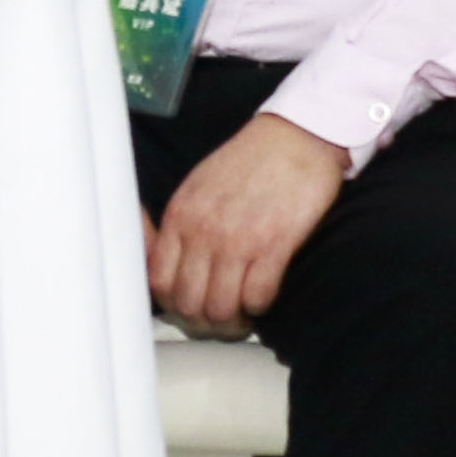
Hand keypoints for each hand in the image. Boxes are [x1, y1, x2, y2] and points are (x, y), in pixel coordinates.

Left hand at [151, 111, 350, 335]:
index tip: (190, 305)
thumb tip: (171, 262)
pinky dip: (260, 306)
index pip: (159, 280)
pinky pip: (257, 297)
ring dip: (234, 320)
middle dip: (204, 320)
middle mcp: (204, 229)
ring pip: (221, 308)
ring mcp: (237, 238)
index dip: (173, 304)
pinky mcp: (274, 244)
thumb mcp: (199, 186)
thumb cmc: (251, 160)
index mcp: (181, 215)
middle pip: (188, 303)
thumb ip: (182, 224)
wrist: (296, 136)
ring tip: (244, 312)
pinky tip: (264, 294)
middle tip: (221, 317)